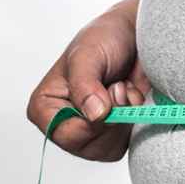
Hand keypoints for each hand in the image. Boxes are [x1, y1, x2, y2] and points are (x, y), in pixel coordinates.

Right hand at [26, 0, 149, 160]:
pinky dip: (138, 119)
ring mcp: (92, 131)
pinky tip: (133, 96)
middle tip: (118, 86)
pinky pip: (128, 142)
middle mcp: (66, 123)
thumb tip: (94, 115)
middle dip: (112, 117)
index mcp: (46, 106)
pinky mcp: (117, 133)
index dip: (91, 123)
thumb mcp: (88, 55)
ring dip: (126, 116)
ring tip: (123, 88)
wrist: (138, 35)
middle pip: (88, 146)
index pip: (64, 134)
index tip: (108, 95)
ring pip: (109, 148)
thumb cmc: (106, 39)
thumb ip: (86, 85)